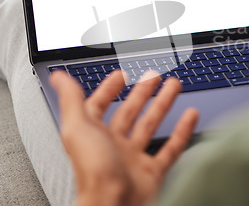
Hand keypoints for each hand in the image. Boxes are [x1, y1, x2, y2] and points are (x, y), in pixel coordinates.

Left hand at [50, 70, 198, 205]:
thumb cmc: (93, 172)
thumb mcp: (77, 128)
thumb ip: (71, 100)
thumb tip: (59, 77)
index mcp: (93, 134)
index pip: (100, 105)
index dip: (109, 89)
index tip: (121, 75)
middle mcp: (113, 145)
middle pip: (129, 112)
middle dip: (142, 92)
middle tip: (153, 76)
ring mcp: (133, 159)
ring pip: (150, 125)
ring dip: (162, 104)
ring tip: (173, 86)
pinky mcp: (152, 172)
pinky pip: (170, 148)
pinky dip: (182, 131)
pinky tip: (189, 116)